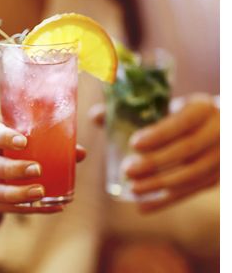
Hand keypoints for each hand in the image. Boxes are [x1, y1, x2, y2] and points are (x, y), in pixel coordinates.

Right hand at [0, 117, 85, 226]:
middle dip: (11, 169)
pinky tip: (51, 207)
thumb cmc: (4, 143)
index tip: (24, 142)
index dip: (2, 138)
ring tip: (41, 192)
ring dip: (17, 193)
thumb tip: (79, 152)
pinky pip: (3, 207)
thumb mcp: (15, 134)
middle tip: (37, 169)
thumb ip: (43, 138)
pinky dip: (28, 208)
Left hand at [123, 93, 219, 211]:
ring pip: (192, 174)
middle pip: (187, 150)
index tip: (134, 143)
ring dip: (160, 184)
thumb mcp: (165, 107)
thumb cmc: (179, 116)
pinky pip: (192, 191)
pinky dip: (166, 201)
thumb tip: (96, 116)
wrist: (218, 130)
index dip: (160, 134)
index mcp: (201, 108)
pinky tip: (143, 207)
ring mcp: (222, 156)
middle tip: (128, 170)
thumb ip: (130, 111)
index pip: (183, 121)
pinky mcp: (219, 178)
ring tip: (133, 188)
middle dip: (156, 162)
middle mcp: (217, 131)